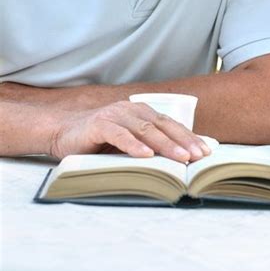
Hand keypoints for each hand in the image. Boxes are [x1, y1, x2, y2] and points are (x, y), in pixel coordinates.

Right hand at [50, 101, 210, 161]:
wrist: (63, 133)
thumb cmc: (99, 142)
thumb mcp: (129, 144)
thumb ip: (149, 147)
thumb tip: (180, 160)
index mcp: (142, 112)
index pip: (171, 125)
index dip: (189, 137)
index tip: (206, 152)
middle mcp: (131, 110)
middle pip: (162, 126)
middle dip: (183, 141)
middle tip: (199, 157)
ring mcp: (115, 115)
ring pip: (145, 130)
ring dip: (164, 144)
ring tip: (180, 158)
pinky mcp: (98, 125)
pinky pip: (119, 135)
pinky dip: (133, 145)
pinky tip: (145, 155)